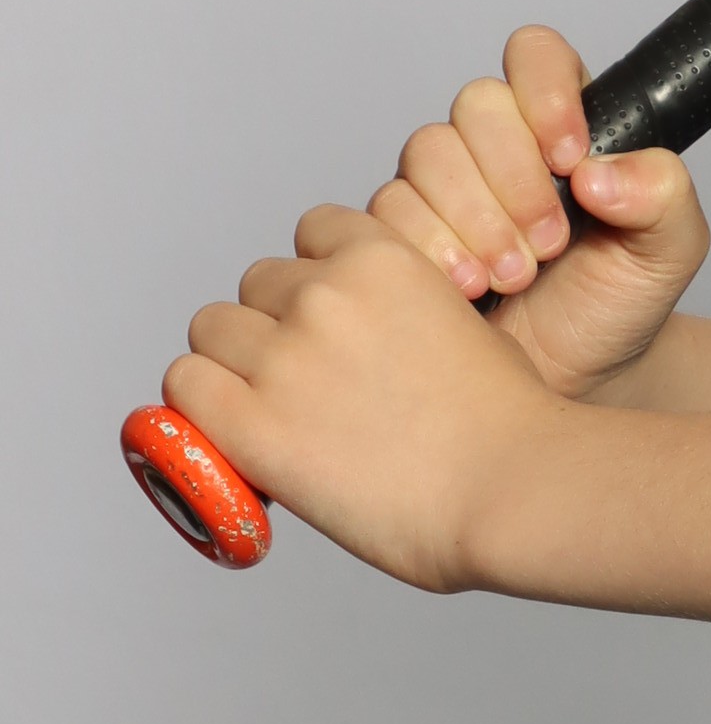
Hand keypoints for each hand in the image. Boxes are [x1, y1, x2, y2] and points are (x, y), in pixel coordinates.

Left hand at [167, 204, 572, 589]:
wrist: (511, 492)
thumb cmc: (509, 429)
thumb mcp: (468, 329)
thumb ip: (408, 315)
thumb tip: (375, 345)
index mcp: (383, 259)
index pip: (313, 231)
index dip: (322, 276)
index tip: (333, 318)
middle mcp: (324, 294)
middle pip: (256, 283)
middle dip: (276, 325)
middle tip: (305, 380)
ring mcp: (283, 357)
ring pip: (211, 331)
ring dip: (232, 364)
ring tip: (269, 410)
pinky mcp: (251, 423)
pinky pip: (186, 386)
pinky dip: (202, 407)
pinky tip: (236, 433)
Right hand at [369, 25, 709, 398]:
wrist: (574, 378)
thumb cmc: (618, 303)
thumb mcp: (670, 249)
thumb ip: (662, 194)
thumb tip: (600, 173)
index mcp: (565, 123)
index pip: (538, 56)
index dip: (546, 94)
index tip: (570, 159)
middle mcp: (498, 141)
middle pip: (476, 104)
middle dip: (514, 179)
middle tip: (550, 244)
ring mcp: (444, 183)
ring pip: (427, 154)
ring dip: (474, 220)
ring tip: (516, 276)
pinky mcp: (402, 229)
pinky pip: (388, 210)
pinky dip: (430, 249)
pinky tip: (470, 288)